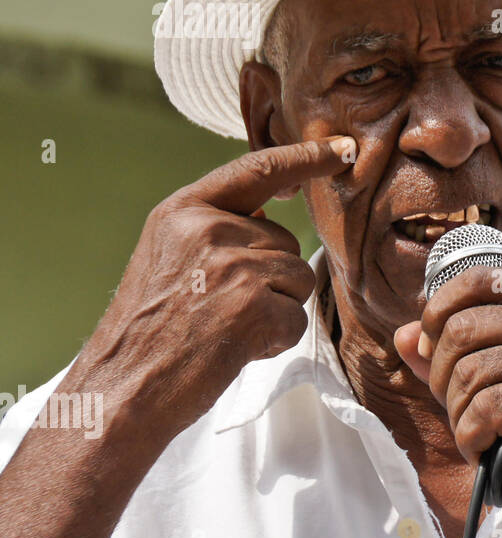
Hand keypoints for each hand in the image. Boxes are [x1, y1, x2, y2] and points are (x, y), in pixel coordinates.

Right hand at [76, 136, 355, 438]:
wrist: (121, 389)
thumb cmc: (148, 330)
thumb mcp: (170, 257)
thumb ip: (217, 230)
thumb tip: (275, 214)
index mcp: (184, 210)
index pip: (257, 169)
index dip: (305, 158)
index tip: (343, 148)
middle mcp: (209, 229)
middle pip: (285, 243)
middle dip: (270, 280)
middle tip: (218, 310)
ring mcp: (233, 267)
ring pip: (298, 279)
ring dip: (276, 309)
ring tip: (224, 328)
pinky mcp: (254, 307)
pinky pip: (297, 319)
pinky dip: (275, 341)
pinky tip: (234, 349)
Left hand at [393, 268, 501, 537]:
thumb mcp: (495, 378)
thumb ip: (448, 354)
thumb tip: (405, 336)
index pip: (477, 280)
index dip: (438, 314)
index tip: (433, 352)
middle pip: (461, 330)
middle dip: (443, 379)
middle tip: (463, 410)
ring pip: (468, 373)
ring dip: (459, 416)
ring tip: (481, 434)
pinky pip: (484, 409)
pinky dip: (472, 438)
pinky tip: (487, 449)